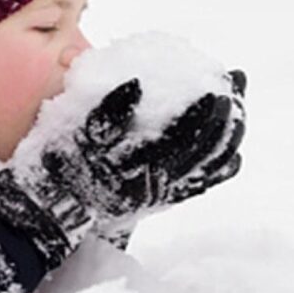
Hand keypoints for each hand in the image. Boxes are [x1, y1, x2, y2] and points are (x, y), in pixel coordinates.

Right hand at [46, 69, 246, 229]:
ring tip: (240, 107)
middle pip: (204, 150)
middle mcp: (154, 182)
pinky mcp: (162, 200)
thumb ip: (105, 111)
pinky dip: (220, 170)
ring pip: (208, 168)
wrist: (53, 210)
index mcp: (134, 163)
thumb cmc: (60, 163)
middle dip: (227, 115)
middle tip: (237, 82)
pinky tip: (233, 154)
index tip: (217, 83)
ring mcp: (162, 193)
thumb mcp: (73, 133)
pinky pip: (199, 187)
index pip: (179, 136)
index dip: (202, 111)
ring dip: (230, 136)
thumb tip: (135, 85)